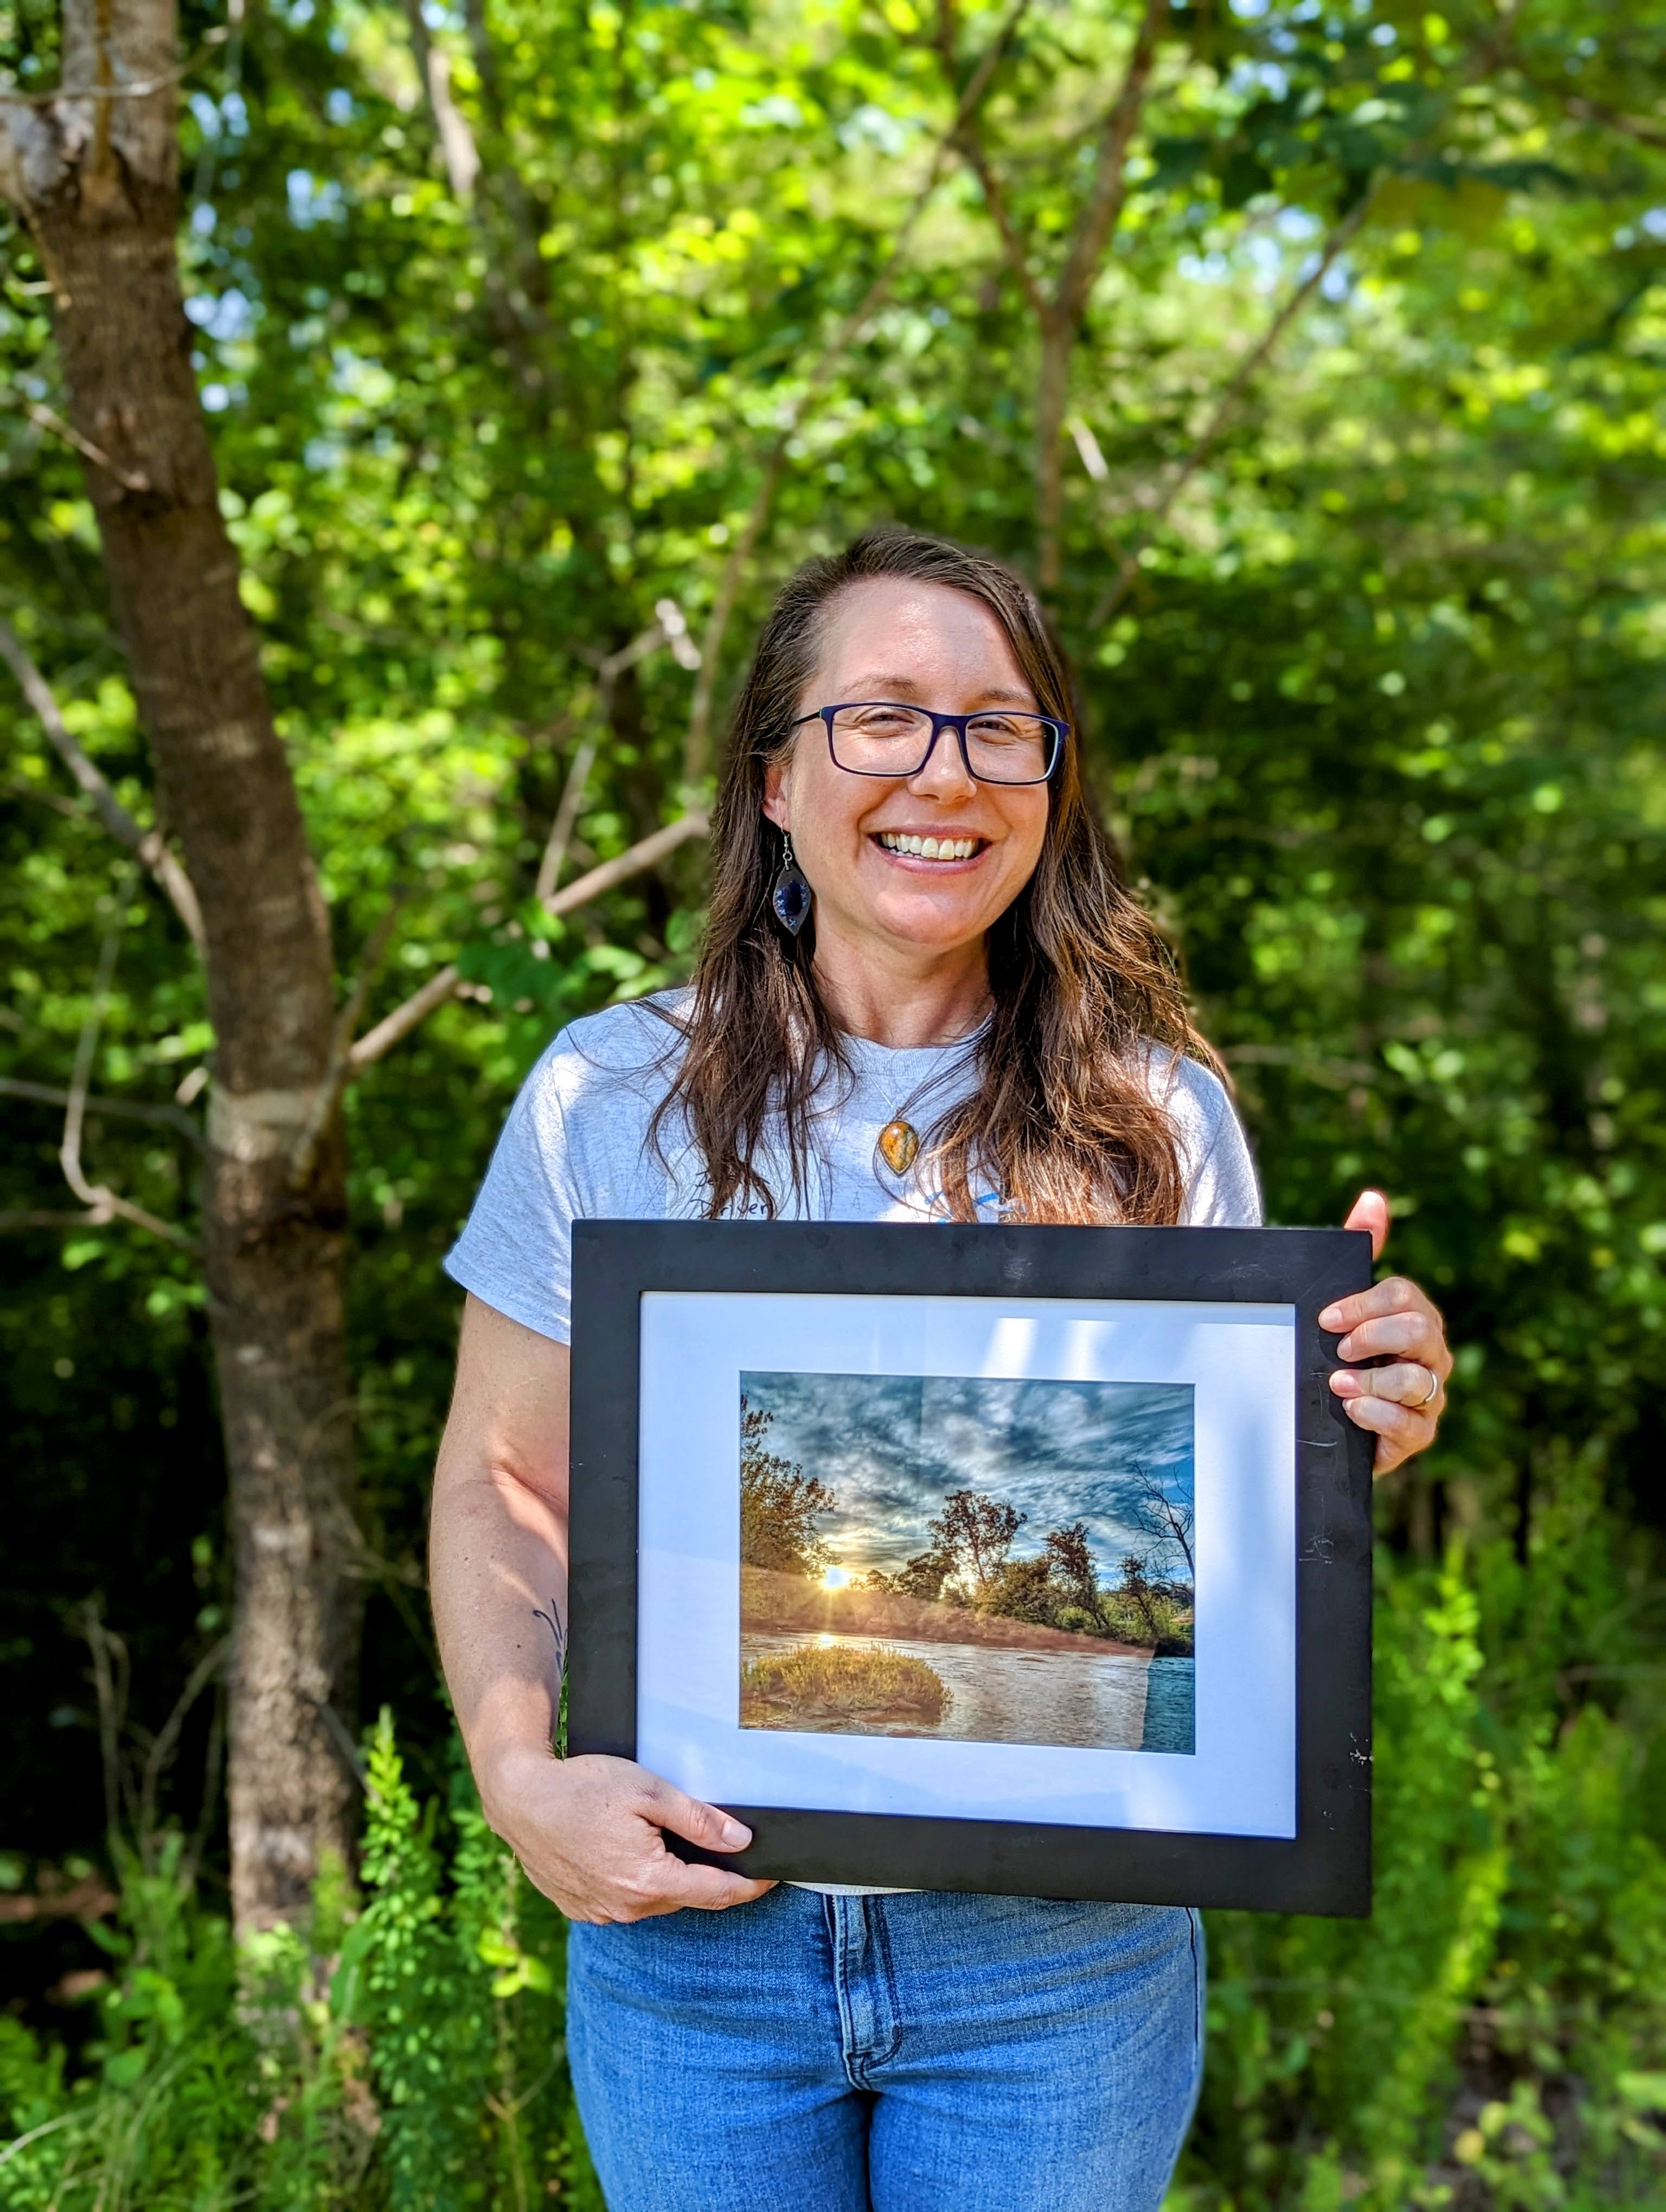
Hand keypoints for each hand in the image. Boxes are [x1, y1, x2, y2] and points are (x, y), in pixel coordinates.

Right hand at [480, 1743, 775, 1924]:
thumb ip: (698, 1820)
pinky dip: (638, 1881)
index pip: (717, 1892)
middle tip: (723, 1843)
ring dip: (670, 1876)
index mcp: (648, 1880)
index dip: (751, 1885)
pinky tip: (628, 1850)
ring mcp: (603, 1913)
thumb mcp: (649, 1791)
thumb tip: (741, 1841)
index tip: (774, 1875)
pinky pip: (626, 1900)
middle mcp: (627, 1907)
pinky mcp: (583, 1910)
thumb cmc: (582, 1787)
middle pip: (687, 1895)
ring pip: (657, 1899)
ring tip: (663, 1838)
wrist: (519, 1799)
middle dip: (709, 1874)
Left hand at [1319, 1190, 1452, 1476]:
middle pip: (1418, 1331)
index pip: (1404, 1296)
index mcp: (1416, 1317)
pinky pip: (1410, 1425)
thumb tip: (1374, 1198)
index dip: (1363, 1304)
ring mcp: (1430, 1396)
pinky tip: (1352, 1410)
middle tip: (1338, 1349)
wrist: (1328, 1415)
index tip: (1327, 1318)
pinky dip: (1377, 1415)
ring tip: (1338, 1384)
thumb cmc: (1342, 1352)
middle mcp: (1432, 1355)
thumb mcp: (1343, 1301)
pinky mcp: (1418, 1434)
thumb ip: (1360, 1247)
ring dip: (1371, 1381)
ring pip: (1416, 1380)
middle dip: (1373, 1337)